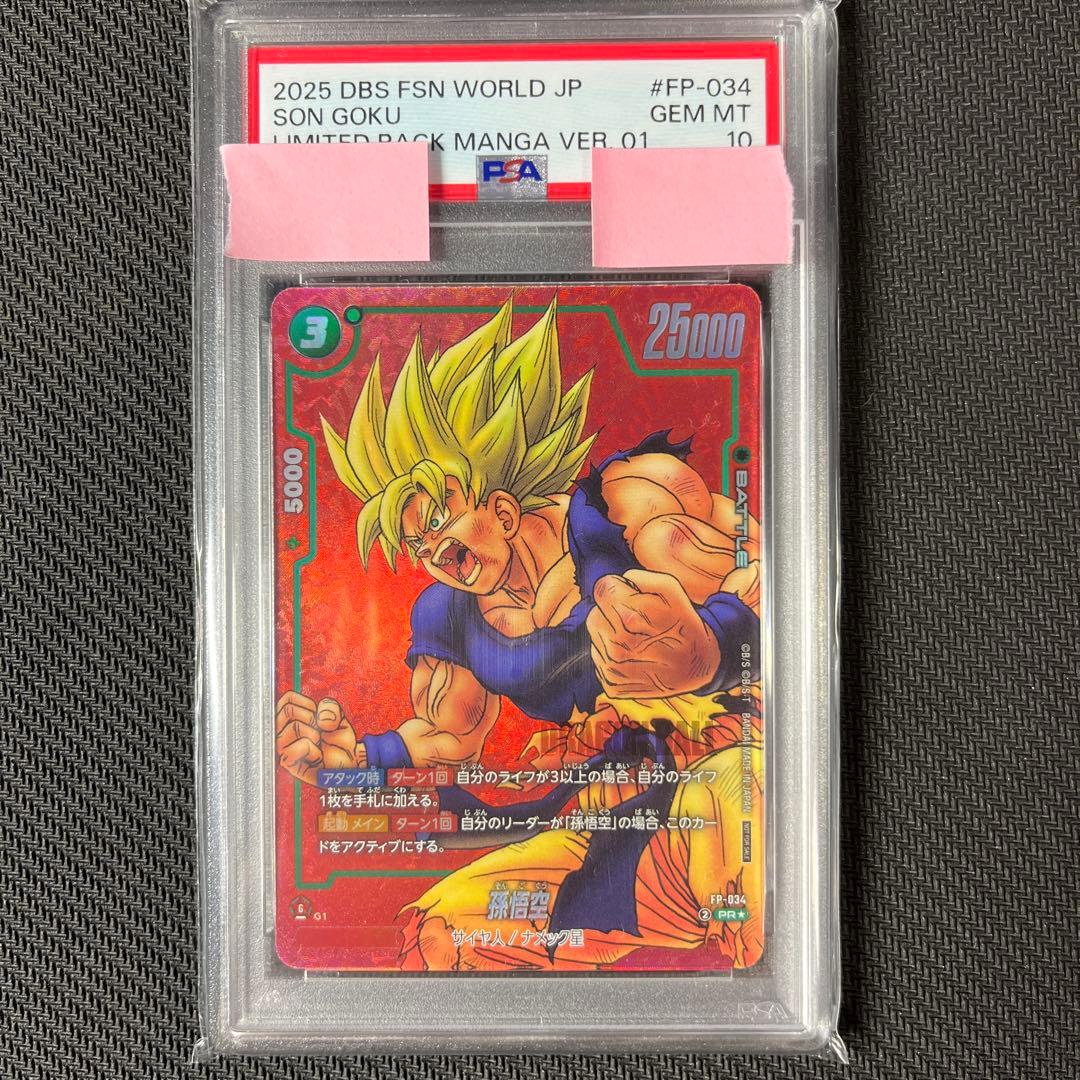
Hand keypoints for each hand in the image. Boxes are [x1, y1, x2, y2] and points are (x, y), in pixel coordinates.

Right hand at [275, 692, 359, 784]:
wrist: (347, 763)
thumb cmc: (337, 741)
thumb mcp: (338, 717)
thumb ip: (330, 707)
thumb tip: (320, 719)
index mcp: (288, 718)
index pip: (288, 699)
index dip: (308, 704)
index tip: (316, 717)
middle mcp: (281, 731)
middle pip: (288, 710)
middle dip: (311, 718)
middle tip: (318, 732)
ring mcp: (282, 747)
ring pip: (294, 726)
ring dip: (314, 735)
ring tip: (317, 745)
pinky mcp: (287, 762)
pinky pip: (301, 746)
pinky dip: (315, 751)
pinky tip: (316, 757)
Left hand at [586, 570, 719, 698]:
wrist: (697, 667)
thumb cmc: (683, 624)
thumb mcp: (672, 591)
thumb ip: (641, 577)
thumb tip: (618, 581)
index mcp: (630, 617)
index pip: (601, 590)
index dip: (616, 588)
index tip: (629, 595)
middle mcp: (618, 645)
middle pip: (594, 613)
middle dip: (612, 611)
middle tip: (637, 620)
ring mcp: (614, 668)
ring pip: (595, 636)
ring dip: (610, 633)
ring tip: (637, 638)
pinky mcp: (612, 685)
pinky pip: (598, 658)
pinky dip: (611, 654)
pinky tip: (634, 656)